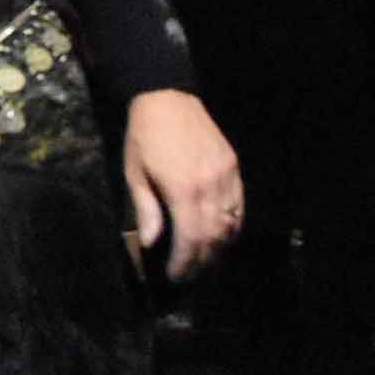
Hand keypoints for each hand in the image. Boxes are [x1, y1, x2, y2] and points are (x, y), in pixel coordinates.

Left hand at [121, 89, 244, 281]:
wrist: (168, 98)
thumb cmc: (144, 137)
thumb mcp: (135, 174)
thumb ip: (147, 210)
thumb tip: (151, 243)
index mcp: (183, 190)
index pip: (190, 238)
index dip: (185, 262)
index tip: (176, 276)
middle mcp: (211, 186)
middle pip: (213, 236)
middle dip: (202, 261)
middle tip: (189, 275)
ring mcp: (226, 176)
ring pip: (231, 223)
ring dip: (219, 248)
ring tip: (204, 262)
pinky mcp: (233, 167)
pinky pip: (239, 205)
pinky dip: (232, 226)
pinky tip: (222, 237)